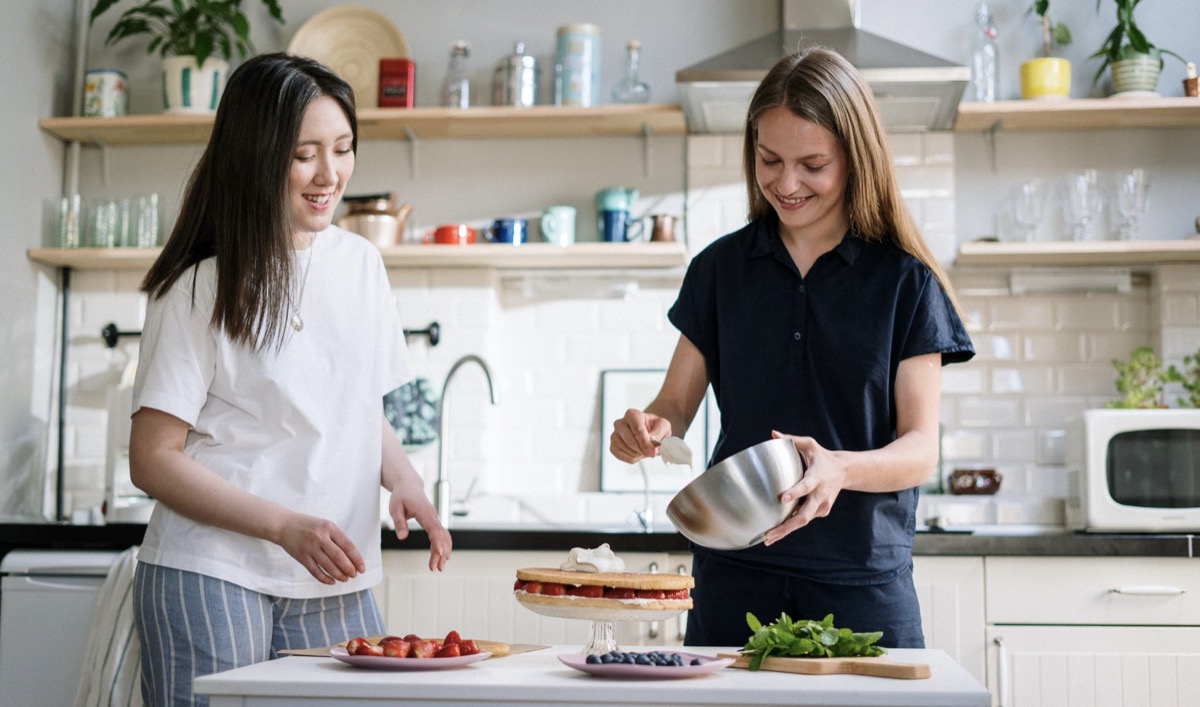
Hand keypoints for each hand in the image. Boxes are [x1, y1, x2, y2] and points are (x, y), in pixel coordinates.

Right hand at [278, 513, 365, 584]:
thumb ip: (337, 538)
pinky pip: (315, 571)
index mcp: (330, 528)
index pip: (348, 546)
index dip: (356, 559)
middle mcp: (320, 537)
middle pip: (339, 557)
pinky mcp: (301, 556)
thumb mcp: (325, 526)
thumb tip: (352, 557)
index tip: (361, 568)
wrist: (284, 525)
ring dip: (339, 575)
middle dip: (349, 569)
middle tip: (354, 575)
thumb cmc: (309, 526)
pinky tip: (332, 581)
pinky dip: (325, 578)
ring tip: (345, 579)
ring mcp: (310, 547)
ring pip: (328, 566)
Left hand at [388, 478, 451, 571]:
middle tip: (436, 568)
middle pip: (442, 536)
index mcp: (424, 512)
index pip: (434, 528)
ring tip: (437, 567)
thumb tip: (402, 537)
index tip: (440, 554)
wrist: (409, 485)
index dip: (438, 541)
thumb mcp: (395, 508)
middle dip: (441, 552)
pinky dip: (442, 546)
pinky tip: (440, 556)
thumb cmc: (401, 496)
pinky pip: (440, 535)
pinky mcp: (433, 522)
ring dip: (443, 551)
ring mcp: (435, 519)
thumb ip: (399, 522)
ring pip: (444, 536)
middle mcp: (433, 516)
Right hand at [610, 408, 671, 462]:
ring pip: (628, 450)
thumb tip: (652, 440)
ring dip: (639, 454)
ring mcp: (614, 435)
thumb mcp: (664, 426)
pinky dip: (633, 458)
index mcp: (632, 414)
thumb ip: (659, 431)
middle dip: (644, 450)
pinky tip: (637, 453)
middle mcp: (620, 423)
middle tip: (652, 452)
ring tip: (644, 449)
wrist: (648, 432)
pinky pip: (622, 457)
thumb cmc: (655, 427)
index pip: (637, 430)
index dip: (646, 443)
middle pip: (631, 442)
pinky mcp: (612, 446)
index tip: (653, 452)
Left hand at [762, 431, 845, 545]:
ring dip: (786, 531)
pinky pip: (805, 519)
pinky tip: (777, 531)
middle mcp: (820, 494)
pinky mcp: (822, 511)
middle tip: (769, 534)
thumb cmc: (822, 457)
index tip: (782, 498)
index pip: (806, 486)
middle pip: (804, 516)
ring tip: (768, 539)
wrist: (844, 471)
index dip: (795, 493)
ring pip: (803, 521)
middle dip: (786, 527)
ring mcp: (822, 505)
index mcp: (817, 477)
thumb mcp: (809, 444)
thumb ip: (791, 440)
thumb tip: (773, 434)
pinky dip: (791, 525)